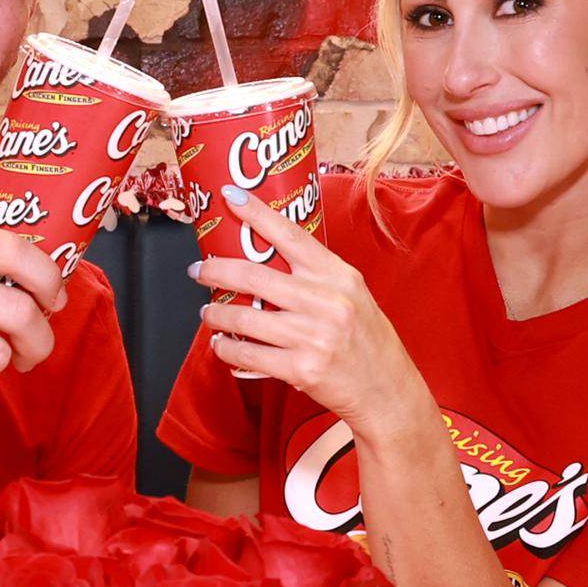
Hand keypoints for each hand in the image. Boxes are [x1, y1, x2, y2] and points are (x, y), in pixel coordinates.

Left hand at [192, 187, 430, 441]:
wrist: (387, 390)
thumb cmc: (367, 340)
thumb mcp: (352, 295)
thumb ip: (316, 276)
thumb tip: (266, 256)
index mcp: (339, 276)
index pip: (291, 235)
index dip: (256, 213)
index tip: (230, 196)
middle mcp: (326, 302)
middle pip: (255, 276)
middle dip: (217, 271)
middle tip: (200, 270)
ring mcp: (313, 337)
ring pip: (245, 319)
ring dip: (217, 315)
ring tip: (209, 313)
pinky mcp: (301, 369)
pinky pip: (249, 355)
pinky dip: (227, 350)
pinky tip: (222, 345)